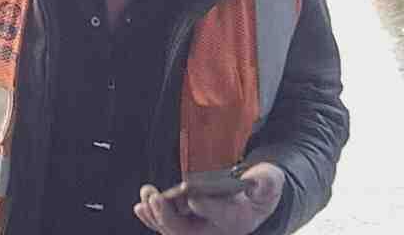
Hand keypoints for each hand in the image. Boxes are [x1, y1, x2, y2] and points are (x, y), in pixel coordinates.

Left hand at [133, 163, 284, 233]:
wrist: (253, 200)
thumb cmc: (260, 190)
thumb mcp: (268, 183)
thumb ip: (265, 182)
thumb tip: (257, 182)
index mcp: (238, 220)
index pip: (222, 217)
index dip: (207, 209)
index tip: (193, 196)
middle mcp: (215, 230)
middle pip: (188, 231)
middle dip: (168, 217)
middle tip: (155, 198)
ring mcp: (199, 227)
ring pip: (174, 229)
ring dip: (156, 215)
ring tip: (146, 198)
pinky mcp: (187, 220)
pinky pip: (168, 224)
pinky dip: (154, 215)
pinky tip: (142, 206)